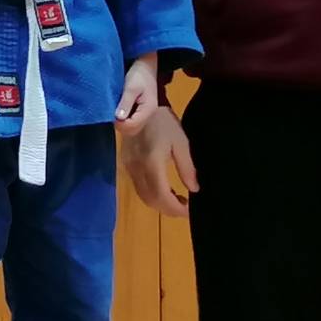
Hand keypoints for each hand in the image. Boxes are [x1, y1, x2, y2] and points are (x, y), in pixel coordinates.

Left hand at [115, 53, 160, 128]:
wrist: (145, 67)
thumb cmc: (138, 75)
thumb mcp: (130, 87)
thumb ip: (125, 103)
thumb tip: (118, 118)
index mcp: (148, 109)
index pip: (132, 125)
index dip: (119, 123)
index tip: (110, 114)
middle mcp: (148, 114)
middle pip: (132, 130)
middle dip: (120, 125)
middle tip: (110, 114)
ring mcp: (145, 114)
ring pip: (132, 127)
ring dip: (121, 123)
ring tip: (113, 111)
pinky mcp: (140, 112)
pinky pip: (131, 122)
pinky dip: (123, 120)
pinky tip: (117, 111)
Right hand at [124, 104, 198, 218]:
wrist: (139, 109)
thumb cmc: (164, 123)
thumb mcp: (181, 143)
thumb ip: (187, 168)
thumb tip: (194, 189)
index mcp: (152, 163)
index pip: (162, 196)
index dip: (176, 208)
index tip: (190, 212)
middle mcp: (137, 169)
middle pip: (151, 200)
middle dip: (169, 209)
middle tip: (186, 209)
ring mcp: (129, 168)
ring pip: (143, 196)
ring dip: (160, 204)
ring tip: (177, 201)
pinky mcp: (126, 165)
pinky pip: (138, 188)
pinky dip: (152, 195)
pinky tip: (164, 190)